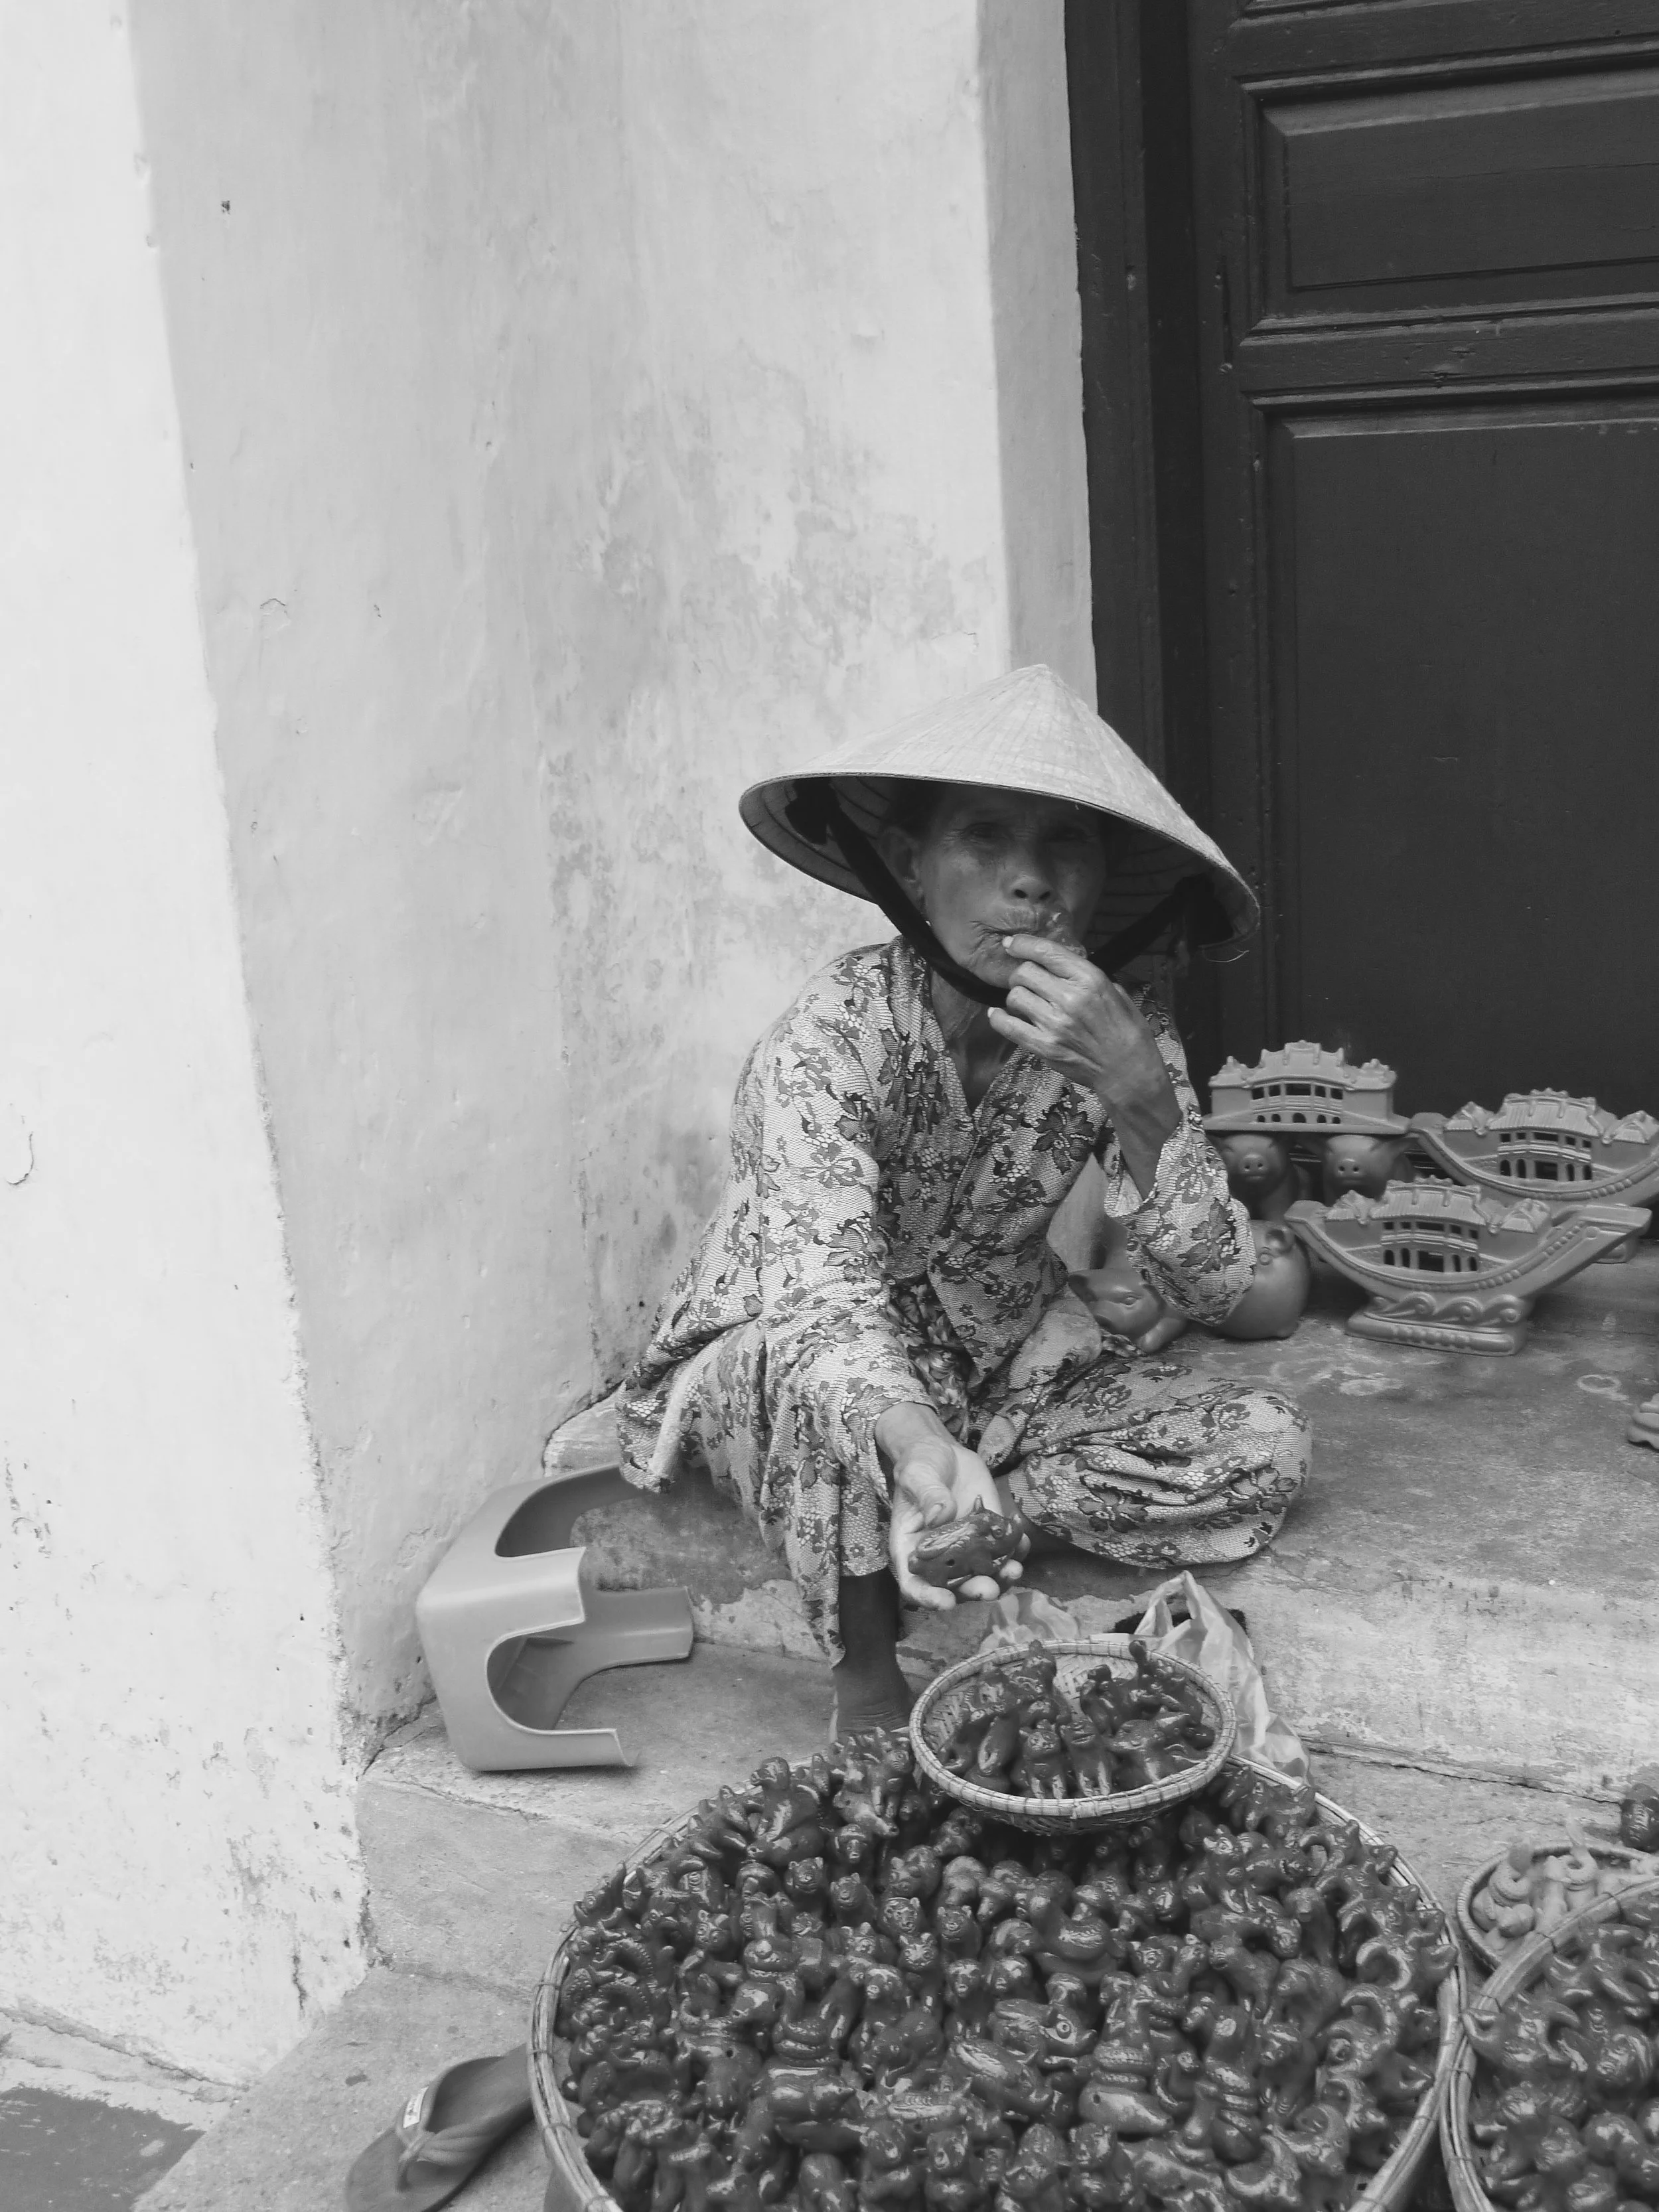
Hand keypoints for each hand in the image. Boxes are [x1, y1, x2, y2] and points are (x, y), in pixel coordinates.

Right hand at [876, 1410, 1025, 1610]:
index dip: (927, 1598)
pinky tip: (1023, 1541)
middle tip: (990, 1588)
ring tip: (1014, 1570)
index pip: (913, 1583)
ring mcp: (966, 1547)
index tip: (945, 1602)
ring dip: (1000, 1579)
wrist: (944, 1452)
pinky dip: (1015, 1551)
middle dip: (972, 1591)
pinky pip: (1002, 1551)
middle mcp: (939, 1555)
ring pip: (982, 1574)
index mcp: (912, 1548)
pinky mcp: (988, 1534)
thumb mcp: (917, 1475)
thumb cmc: (919, 1463)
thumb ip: (928, 1496)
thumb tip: (941, 1515)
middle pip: (953, 1586)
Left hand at [988, 933, 1180, 1194]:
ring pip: (1015, 996)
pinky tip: (999, 1015)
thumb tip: (1060, 964)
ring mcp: (1055, 1024)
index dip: (1023, 944)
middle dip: (1022, 974)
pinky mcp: (1044, 1047)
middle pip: (1024, 972)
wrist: (1128, 1071)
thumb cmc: (1126, 1031)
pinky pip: (1008, 1026)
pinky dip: (999, 1018)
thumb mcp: (1116, 992)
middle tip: (1027, 982)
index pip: (1047, 952)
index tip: (1011, 943)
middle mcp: (1070, 998)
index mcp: (1091, 979)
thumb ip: (1087, 976)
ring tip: (1025, 1003)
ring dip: (1016, 997)